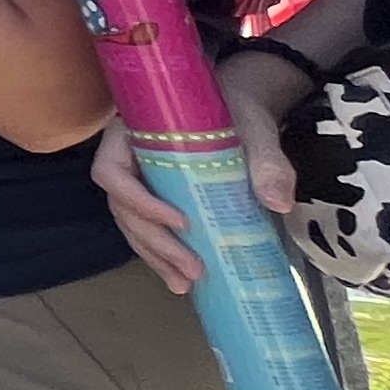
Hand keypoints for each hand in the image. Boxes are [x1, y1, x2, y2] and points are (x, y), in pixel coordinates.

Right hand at [90, 63, 298, 295]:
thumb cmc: (237, 109)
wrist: (240, 106)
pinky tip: (180, 279)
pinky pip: (147, 228)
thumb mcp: (253, 129)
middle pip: (122, 207)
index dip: (138, 201)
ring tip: (185, 284)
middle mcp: (126, 159)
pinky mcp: (155, 197)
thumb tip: (278, 202)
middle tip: (192, 270)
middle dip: (154, 242)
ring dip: (155, 256)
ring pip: (130, 224)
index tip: (182, 221)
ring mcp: (139, 180)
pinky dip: (161, 256)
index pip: (111, 171)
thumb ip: (266, 161)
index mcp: (133, 133)